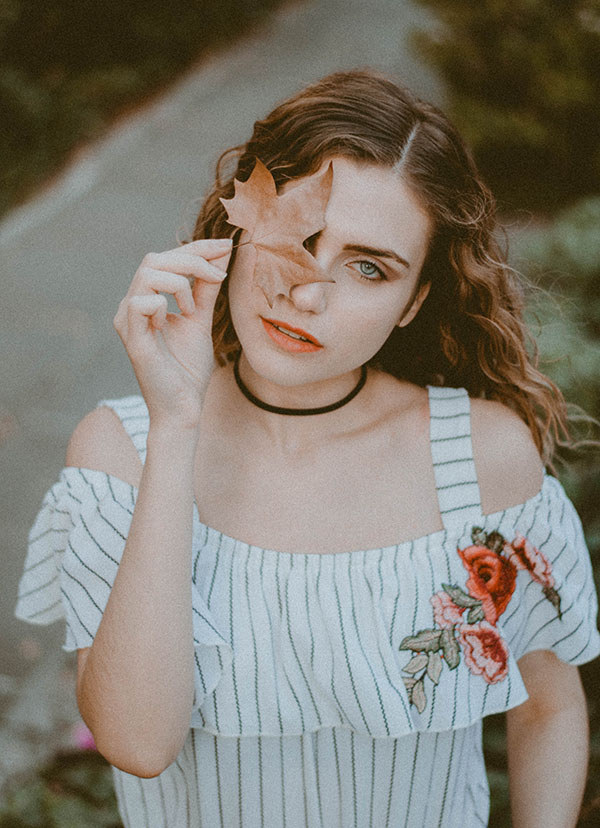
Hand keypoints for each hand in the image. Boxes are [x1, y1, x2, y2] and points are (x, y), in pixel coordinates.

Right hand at [113, 238, 232, 430]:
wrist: (183, 407)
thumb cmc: (188, 369)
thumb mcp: (202, 320)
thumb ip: (208, 287)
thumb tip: (222, 254)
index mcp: (146, 299)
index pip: (166, 258)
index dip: (196, 248)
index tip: (226, 245)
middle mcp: (132, 305)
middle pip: (154, 259)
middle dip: (192, 260)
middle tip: (217, 276)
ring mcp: (128, 320)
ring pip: (148, 274)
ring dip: (180, 284)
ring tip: (192, 310)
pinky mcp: (130, 337)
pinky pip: (141, 302)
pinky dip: (164, 306)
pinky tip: (173, 322)